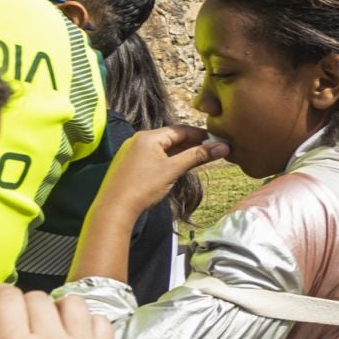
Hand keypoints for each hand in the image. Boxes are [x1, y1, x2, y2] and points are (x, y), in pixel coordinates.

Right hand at [0, 287, 113, 338]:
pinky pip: (100, 320)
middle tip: (23, 323)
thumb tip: (1, 317)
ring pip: (71, 302)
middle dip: (26, 307)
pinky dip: (88, 323)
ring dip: (58, 310)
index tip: (1, 302)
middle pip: (37, 297)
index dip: (1, 296)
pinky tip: (75, 335)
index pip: (8, 297)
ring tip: (51, 325)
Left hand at [94, 125, 227, 217]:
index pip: (180, 130)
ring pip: (163, 148)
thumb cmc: (143, 186)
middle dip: (192, 144)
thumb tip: (224, 146)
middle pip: (171, 138)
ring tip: (198, 160)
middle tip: (211, 151)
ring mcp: (132, 152)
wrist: (115, 208)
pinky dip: (168, 159)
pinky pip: (154, 156)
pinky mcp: (129, 164)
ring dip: (181, 153)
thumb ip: (198, 156)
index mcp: (148, 137)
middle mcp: (138, 140)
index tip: (218, 141)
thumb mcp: (173, 169)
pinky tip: (177, 168)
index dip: (201, 135)